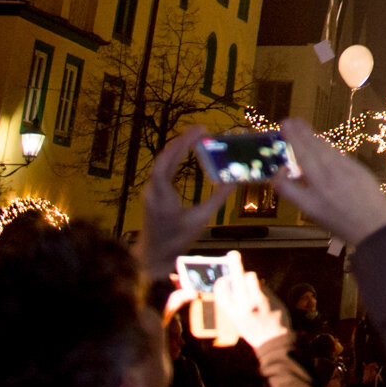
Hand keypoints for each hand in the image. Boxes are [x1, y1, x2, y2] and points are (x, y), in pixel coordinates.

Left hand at [140, 131, 229, 275]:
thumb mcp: (201, 220)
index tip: (200, 131)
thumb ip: (217, 199)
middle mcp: (153, 190)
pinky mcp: (153, 193)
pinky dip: (174, 157)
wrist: (154, 256)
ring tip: (196, 137)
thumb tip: (235, 180)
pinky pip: (162, 169)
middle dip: (182, 141)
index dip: (181, 144)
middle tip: (202, 130)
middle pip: (164, 158)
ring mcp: (151, 191)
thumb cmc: (177, 240)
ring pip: (161, 162)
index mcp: (162, 197)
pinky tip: (185, 153)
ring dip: (177, 148)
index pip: (166, 162)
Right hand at [219, 268, 289, 347]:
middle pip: (236, 277)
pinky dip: (259, 286)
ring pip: (251, 277)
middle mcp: (243, 304)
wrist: (273, 340)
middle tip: (232, 254)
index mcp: (231, 312)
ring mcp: (257, 299)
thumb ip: (233, 304)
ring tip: (250, 286)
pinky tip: (261, 296)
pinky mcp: (270, 296)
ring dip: (249, 277)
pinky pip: (262, 284)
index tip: (223, 278)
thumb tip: (231, 283)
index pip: (221, 290)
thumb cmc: (253, 330)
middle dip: (234, 264)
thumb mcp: (237, 321)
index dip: (221, 282)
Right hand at [271, 119, 385, 247]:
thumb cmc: (343, 224)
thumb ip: (300, 195)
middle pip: (305, 156)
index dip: (277, 175)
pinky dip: (324, 144)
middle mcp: (324, 187)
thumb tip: (289, 175)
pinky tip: (318, 138)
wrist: (375, 226)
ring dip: (309, 135)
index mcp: (311, 203)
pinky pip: (335, 153)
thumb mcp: (315, 215)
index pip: (285, 185)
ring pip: (321, 150)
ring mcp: (342, 175)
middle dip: (295, 138)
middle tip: (286, 122)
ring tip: (298, 124)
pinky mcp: (356, 168)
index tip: (276, 164)